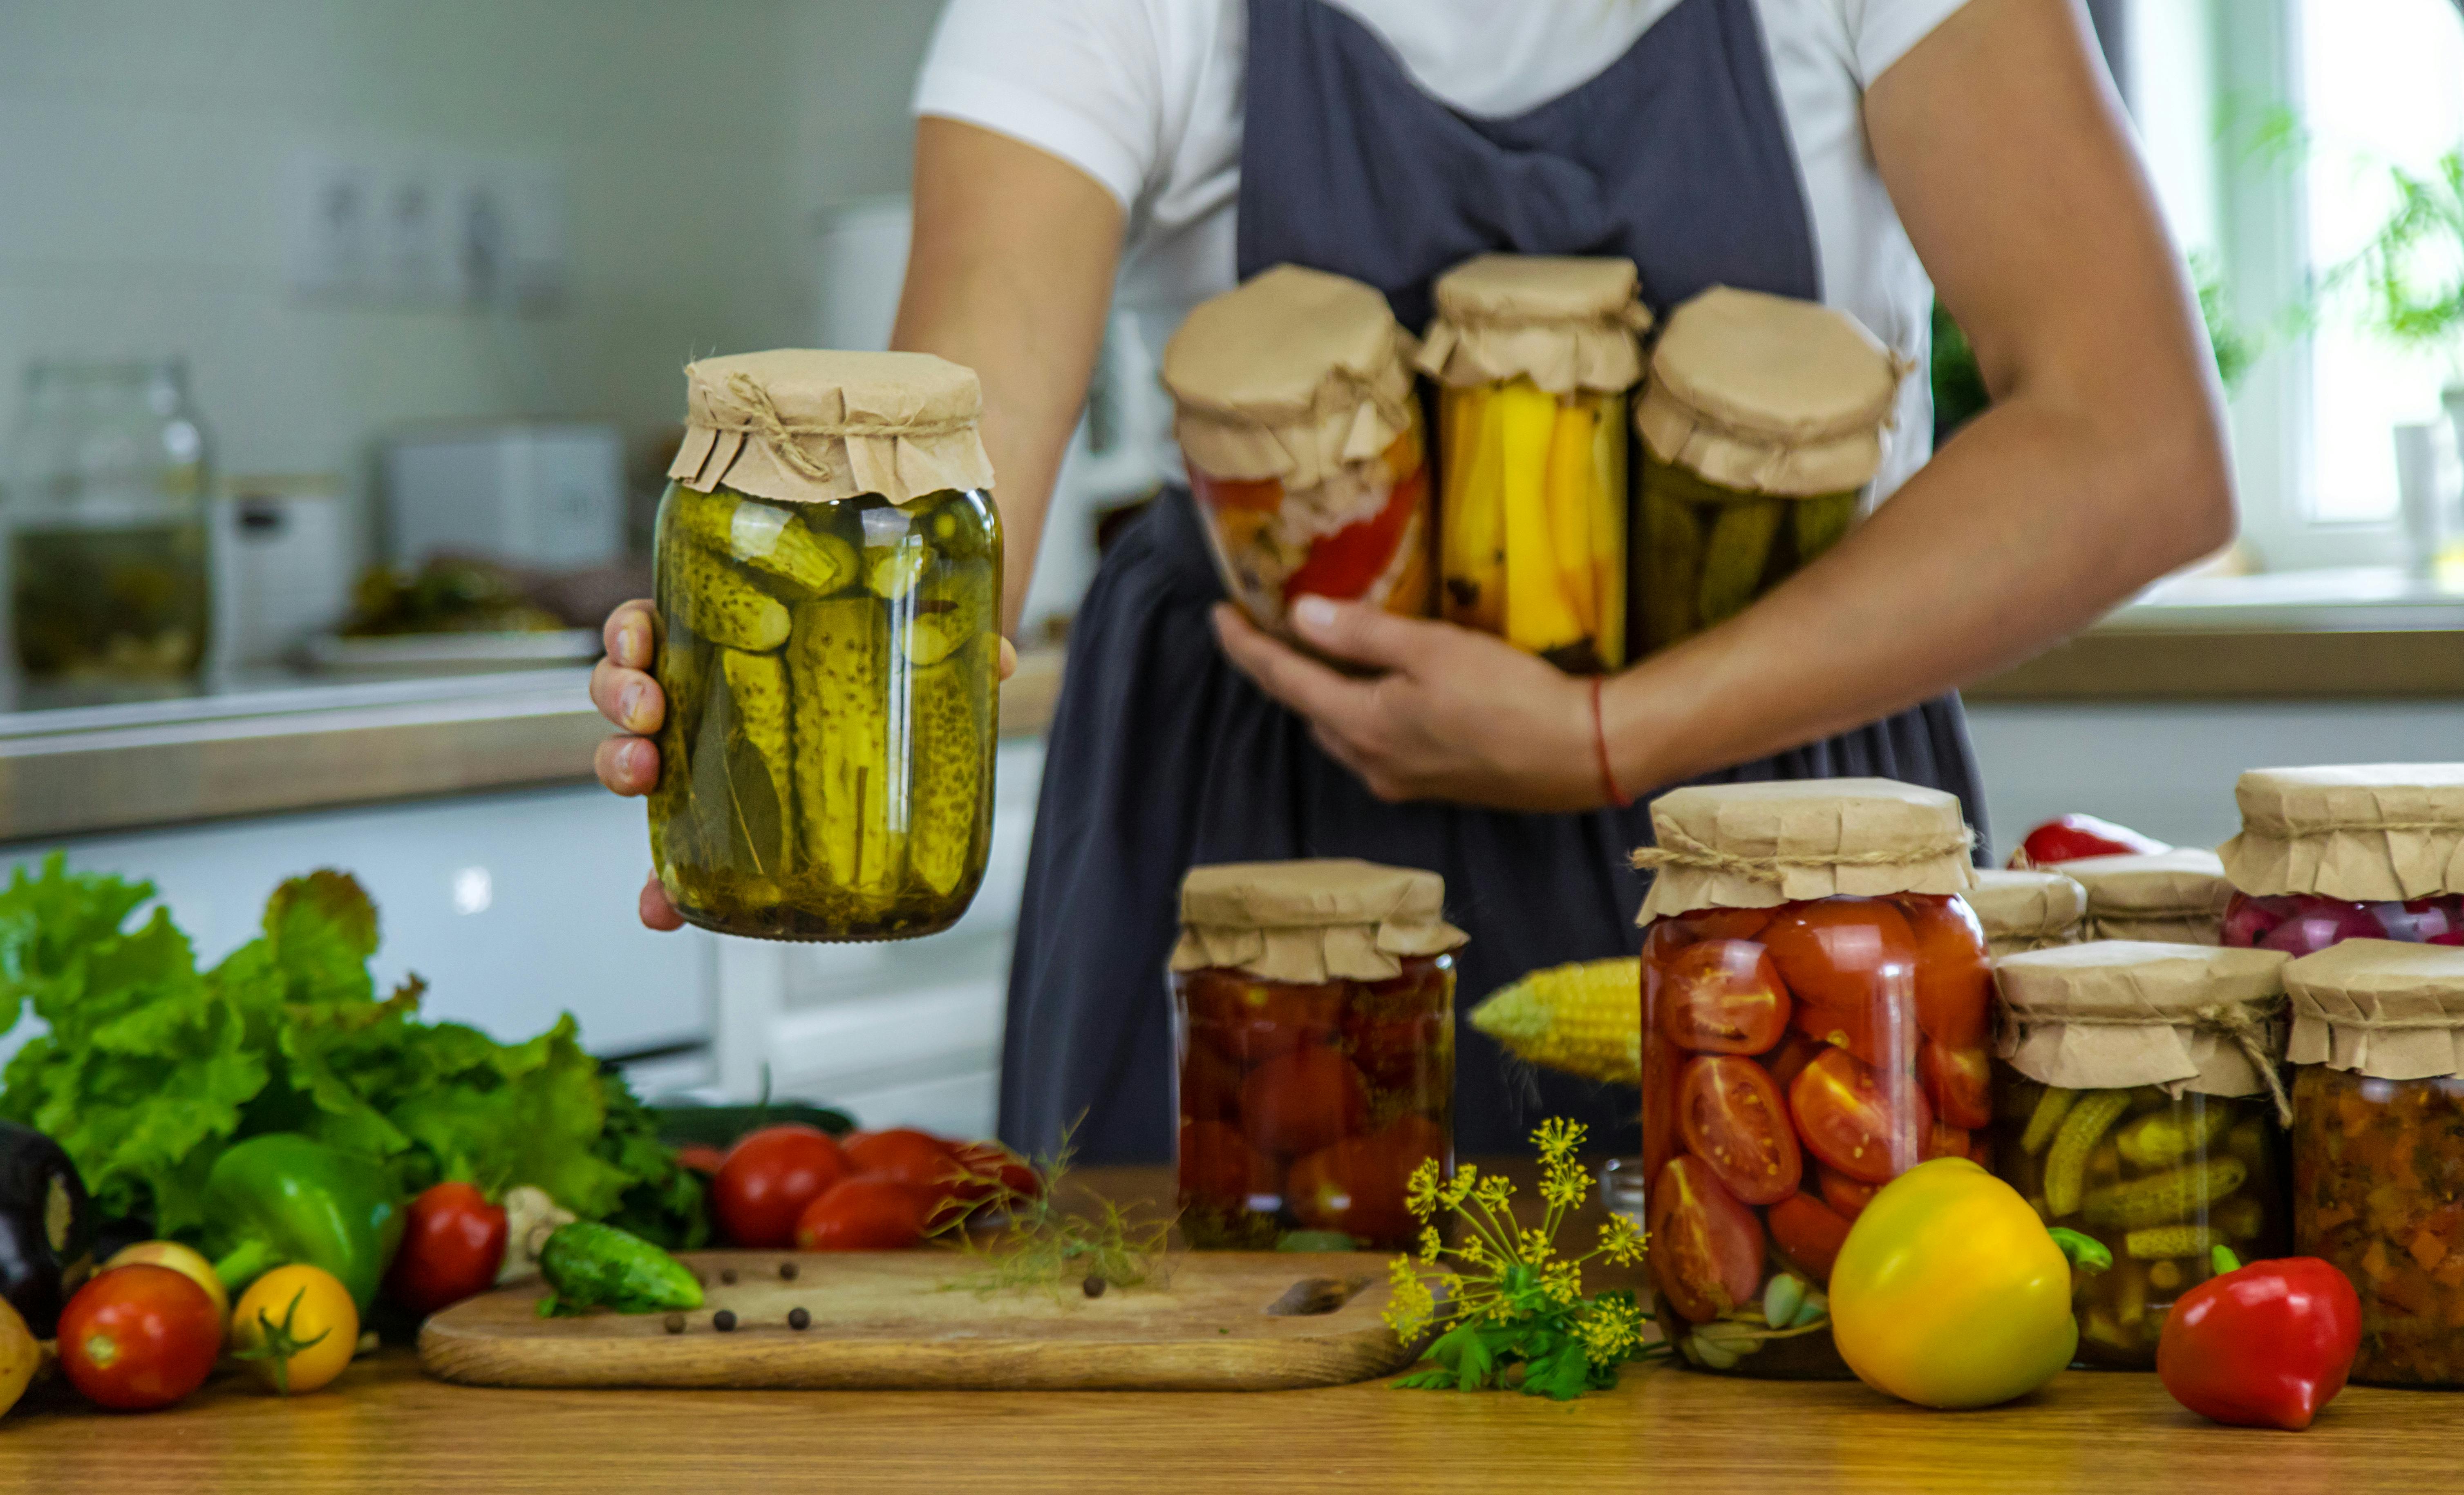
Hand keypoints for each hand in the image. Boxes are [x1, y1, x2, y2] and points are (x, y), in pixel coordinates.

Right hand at [590, 598, 1019, 930]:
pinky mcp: (715, 825)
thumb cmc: (887, 666)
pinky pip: (670, 855)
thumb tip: (1002, 658)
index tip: (637, 638)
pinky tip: (658, 909)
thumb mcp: (914, 648)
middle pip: (634, 688)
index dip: (633, 633)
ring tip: (643, 772)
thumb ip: (957, 647)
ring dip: (619, 765)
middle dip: (621, 697)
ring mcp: (703, 759)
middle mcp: (702, 696)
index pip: (662, 624)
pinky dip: (657, 885)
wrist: (898, 709)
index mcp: (728, 639)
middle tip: (649, 709)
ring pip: (637, 757)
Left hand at [1211, 596, 1605, 811]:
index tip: (1218, 614)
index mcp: (1360, 726)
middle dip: (1279, 669)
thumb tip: (1298, 615)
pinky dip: (1356, 711)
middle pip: (1305, 709)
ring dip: (1319, 692)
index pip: (1281, 681)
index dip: (1244, 646)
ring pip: (1338, 730)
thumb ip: (1361, 634)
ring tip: (1312, 651)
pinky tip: (1374, 690)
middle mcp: (1368, 762)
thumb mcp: (1431, 650)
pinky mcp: (1430, 784)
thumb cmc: (1509, 696)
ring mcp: (1398, 780)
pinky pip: (1372, 743)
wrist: (1580, 755)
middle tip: (1262, 625)